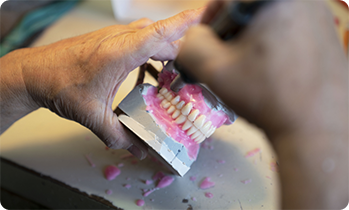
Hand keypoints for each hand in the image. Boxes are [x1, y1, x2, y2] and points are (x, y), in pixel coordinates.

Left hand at [12, 8, 203, 158]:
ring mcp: (115, 36)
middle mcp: (121, 39)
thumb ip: (118, 135)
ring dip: (166, 50)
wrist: (34, 72)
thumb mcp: (92, 115)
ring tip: (174, 71)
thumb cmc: (59, 85)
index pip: (161, 33)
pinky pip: (139, 39)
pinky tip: (148, 71)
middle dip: (182, 50)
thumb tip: (139, 149)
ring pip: (151, 36)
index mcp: (121, 52)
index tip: (208, 14)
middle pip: (162, 37)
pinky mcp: (110, 39)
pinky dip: (151, 52)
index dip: (187, 23)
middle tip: (194, 70)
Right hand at [177, 0, 348, 139]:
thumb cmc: (266, 96)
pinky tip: (275, 68)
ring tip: (253, 67)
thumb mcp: (214, 70)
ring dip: (252, 38)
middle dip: (232, 32)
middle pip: (247, 8)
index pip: (224, 0)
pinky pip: (288, 26)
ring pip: (267, 17)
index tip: (207, 47)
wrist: (317, 127)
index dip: (209, 22)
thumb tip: (193, 36)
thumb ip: (191, 45)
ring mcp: (317, 12)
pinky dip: (273, 42)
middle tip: (230, 60)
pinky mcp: (326, 28)